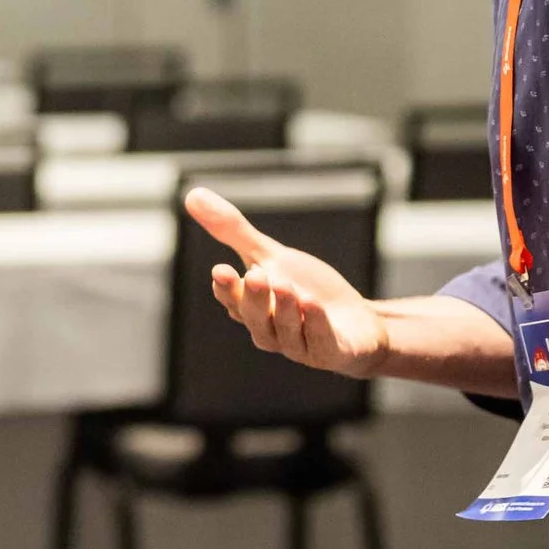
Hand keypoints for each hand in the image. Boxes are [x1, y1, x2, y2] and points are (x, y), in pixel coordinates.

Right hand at [183, 185, 388, 377]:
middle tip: (256, 275)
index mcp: (251, 309)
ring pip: (285, 332)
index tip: (220, 270)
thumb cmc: (307, 290)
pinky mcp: (331, 353)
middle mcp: (271, 331)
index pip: (232, 300)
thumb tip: (192, 194)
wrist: (356, 322)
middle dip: (254, 298)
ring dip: (285, 309)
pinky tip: (312, 302)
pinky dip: (316, 323)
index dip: (226, 288)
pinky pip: (320, 342)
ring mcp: (300, 346)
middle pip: (255, 318)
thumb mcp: (272, 257)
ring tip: (285, 285)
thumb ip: (233, 232)